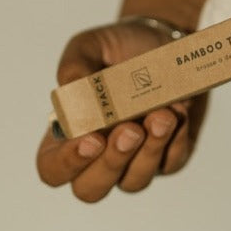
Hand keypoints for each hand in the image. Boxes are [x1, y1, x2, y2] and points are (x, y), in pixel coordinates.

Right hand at [37, 21, 206, 201]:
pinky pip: (171, 163)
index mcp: (66, 134)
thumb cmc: (118, 48)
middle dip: (112, 163)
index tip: (91, 137)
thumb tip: (73, 92)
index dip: (68, 163)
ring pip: (134, 181)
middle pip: (91, 189)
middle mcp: (97, 157)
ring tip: (163, 114)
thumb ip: (74, 67)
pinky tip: (178, 112)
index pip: (53, 169)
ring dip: (150, 150)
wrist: (164, 41)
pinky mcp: (168, 158)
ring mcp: (133, 162)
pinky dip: (175, 140)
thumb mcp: (90, 45)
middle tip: (130, 130)